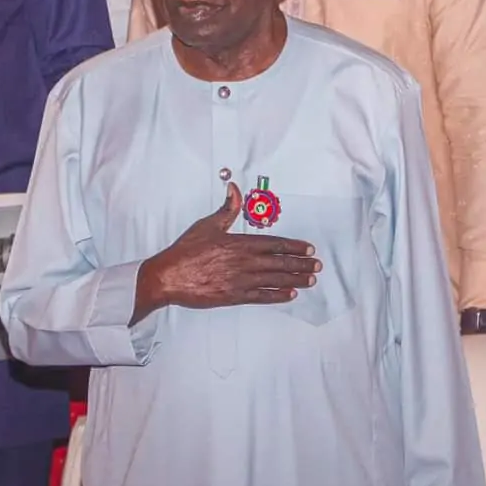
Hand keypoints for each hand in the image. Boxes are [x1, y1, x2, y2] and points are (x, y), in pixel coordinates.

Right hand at [132, 183, 318, 321]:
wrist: (169, 277)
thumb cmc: (186, 251)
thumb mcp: (208, 225)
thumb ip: (227, 208)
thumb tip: (234, 188)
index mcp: (240, 243)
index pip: (275, 244)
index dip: (294, 246)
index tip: (308, 248)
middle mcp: (245, 262)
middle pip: (280, 263)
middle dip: (301, 264)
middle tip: (317, 265)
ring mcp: (241, 281)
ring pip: (275, 280)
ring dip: (295, 280)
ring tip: (311, 280)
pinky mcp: (234, 297)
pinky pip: (261, 297)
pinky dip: (277, 295)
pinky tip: (290, 294)